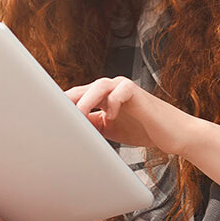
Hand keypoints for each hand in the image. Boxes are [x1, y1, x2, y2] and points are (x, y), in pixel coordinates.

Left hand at [66, 76, 206, 154]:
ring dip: (86, 100)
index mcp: (102, 97)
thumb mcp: (110, 130)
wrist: (173, 134)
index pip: (76, 98)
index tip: (46, 118)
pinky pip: (120, 91)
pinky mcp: (137, 91)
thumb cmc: (143, 129)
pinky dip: (113, 102)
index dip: (61, 106)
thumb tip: (68, 131)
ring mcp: (123, 88)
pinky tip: (111, 116)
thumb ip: (92, 126)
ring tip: (78, 115)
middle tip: (52, 115)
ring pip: (98, 86)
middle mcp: (110, 89)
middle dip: (67, 101)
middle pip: (82, 89)